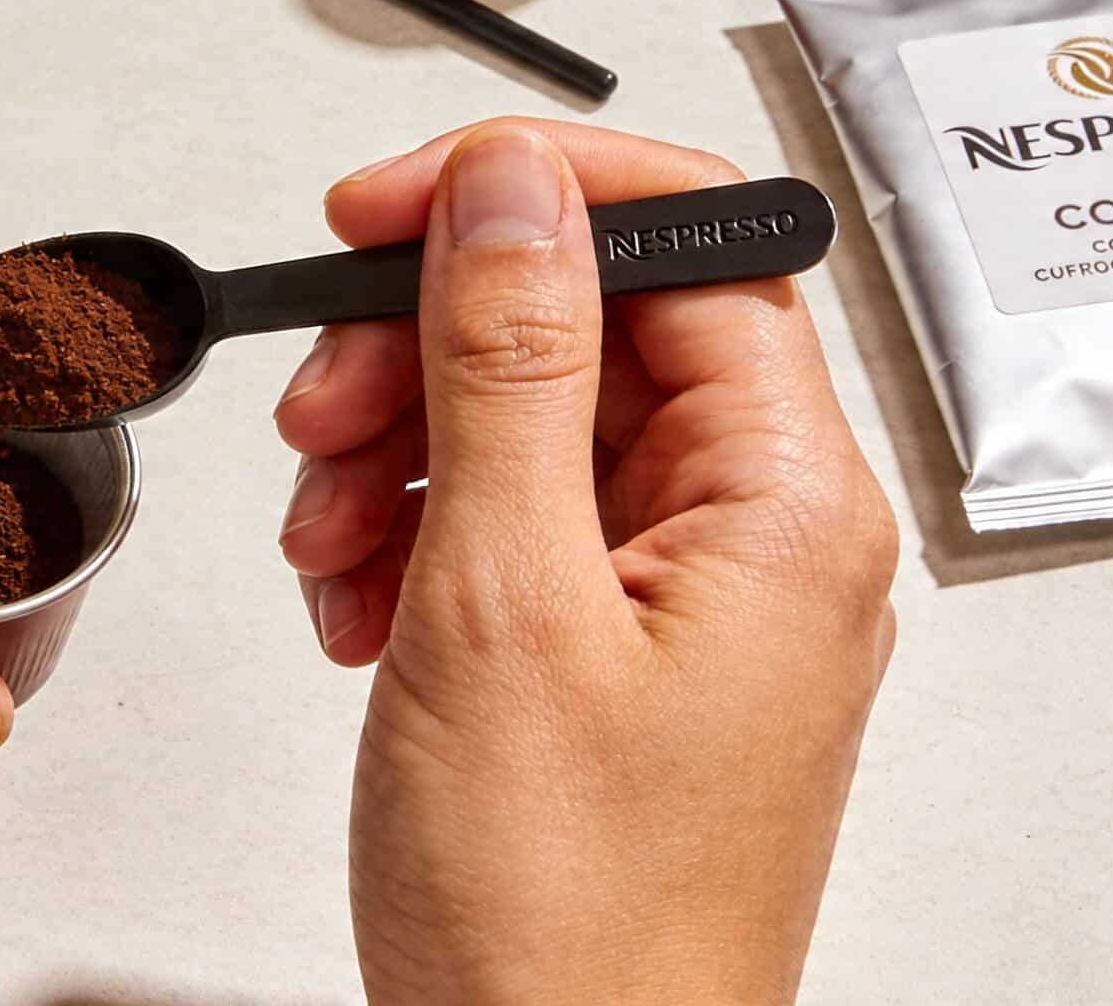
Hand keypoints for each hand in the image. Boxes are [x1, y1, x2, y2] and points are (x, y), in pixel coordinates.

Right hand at [273, 122, 896, 1003]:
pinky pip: (515, 526)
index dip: (531, 199)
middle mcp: (760, 535)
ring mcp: (691, 598)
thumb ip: (506, 364)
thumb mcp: (503, 602)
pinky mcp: (622, 653)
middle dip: (428, 351)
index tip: (389, 208)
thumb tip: (510, 187)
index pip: (690, 242)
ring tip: (330, 545)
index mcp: (785, 502)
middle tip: (326, 410)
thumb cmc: (567, 924)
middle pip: (593, 329)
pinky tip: (359, 604)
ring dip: (401, 452)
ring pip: (534, 425)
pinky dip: (414, 539)